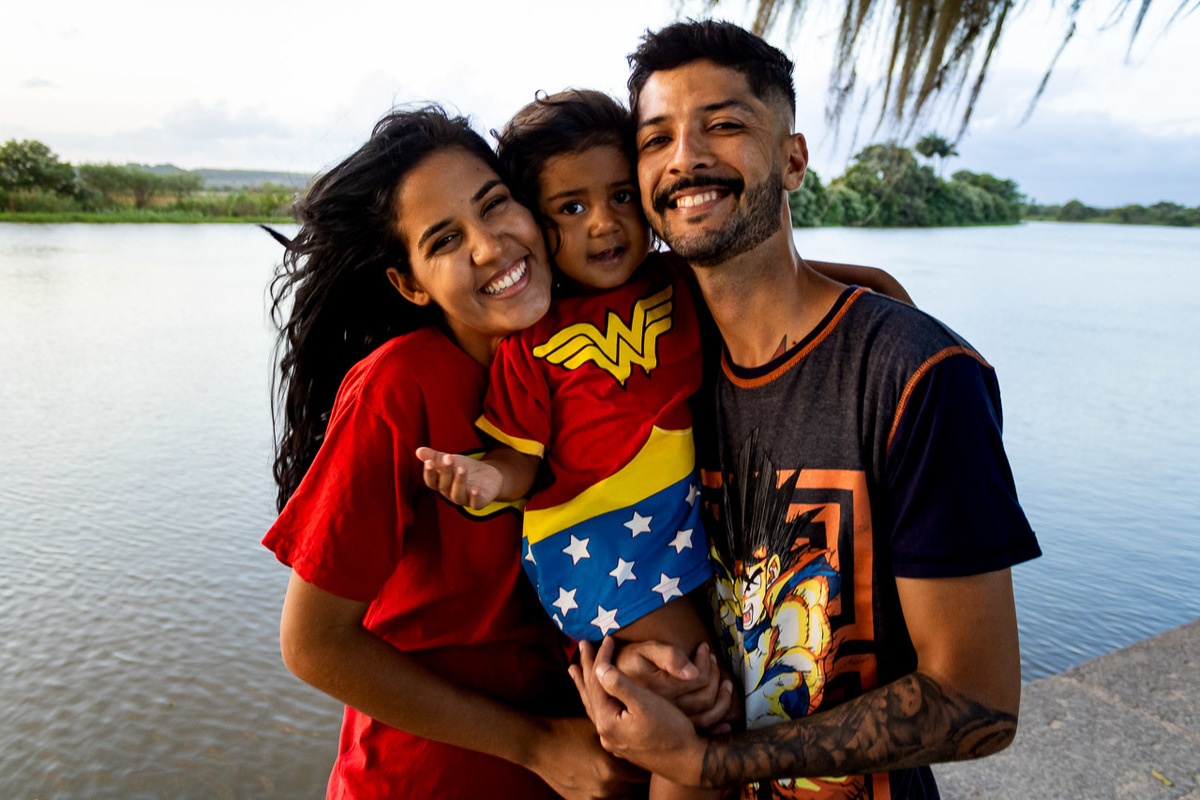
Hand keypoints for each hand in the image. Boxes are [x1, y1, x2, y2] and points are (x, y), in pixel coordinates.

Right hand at [414, 447, 502, 509]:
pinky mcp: (479, 502)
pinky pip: (475, 503)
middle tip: (448, 458)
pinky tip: (475, 489)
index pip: (431, 482)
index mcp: (441, 484)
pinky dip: (475, 497)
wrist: (488, 476)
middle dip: (446, 472)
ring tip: (461, 468)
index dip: (429, 473)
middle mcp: (450, 494)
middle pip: (445, 485)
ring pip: (458, 494)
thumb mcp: (451, 460)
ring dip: (459, 481)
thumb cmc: (465, 468)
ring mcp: (465, 499)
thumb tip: (418, 450)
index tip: (429, 462)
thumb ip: (435, 457)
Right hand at [525, 716, 646, 799]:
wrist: (539, 744)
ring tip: (616, 771)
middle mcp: (605, 788)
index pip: (642, 774)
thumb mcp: (599, 730)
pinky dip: (606, 793)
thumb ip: (620, 738)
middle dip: (633, 775)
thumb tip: (640, 737)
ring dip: (622, 787)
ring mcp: (593, 798)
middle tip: (630, 763)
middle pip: (633, 787)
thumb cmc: (569, 731)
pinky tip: (602, 778)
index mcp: (612, 770)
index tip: (642, 755)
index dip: (643, 763)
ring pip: (621, 796)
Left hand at [569, 638, 706, 786]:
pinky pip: (603, 716)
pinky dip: (597, 700)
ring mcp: (613, 740)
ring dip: (586, 685)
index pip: (597, 683)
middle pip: (590, 694)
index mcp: (607, 721)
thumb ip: (620, 685)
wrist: (688, 762)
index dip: (601, 658)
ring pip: (594, 706)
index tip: (608, 639)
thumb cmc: (671, 730)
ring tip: (575, 670)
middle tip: (582, 646)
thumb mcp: (646, 703)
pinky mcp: (623, 744)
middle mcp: (605, 733)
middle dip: (587, 668)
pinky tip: (596, 700)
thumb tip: (599, 668)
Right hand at [616, 640, 734, 731]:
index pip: (699, 678)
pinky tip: (725, 710)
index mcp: (661, 691)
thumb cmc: (628, 661)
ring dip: (721, 696)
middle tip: (712, 658)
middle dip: (714, 674)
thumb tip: (694, 673)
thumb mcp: (644, 651)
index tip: (704, 648)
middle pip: (706, 695)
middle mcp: (666, 711)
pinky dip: (718, 718)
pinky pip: (703, 727)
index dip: (706, 662)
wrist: (608, 681)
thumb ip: (669, 656)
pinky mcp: (671, 730)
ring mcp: (669, 723)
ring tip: (721, 678)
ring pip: (707, 712)